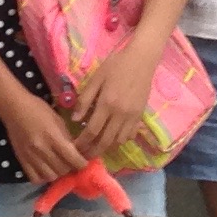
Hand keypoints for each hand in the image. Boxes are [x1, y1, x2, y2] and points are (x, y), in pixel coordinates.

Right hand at [0, 93, 91, 187]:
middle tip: (71, 163)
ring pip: (50, 177)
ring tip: (58, 166)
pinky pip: (35, 178)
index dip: (82, 164)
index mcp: (53, 137)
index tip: (84, 162)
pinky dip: (43, 177)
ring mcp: (30, 156)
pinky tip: (46, 170)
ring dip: (57, 173)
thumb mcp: (57, 119)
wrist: (13, 107)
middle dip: (70, 168)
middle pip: (63, 170)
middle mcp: (42, 149)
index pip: (73, 159)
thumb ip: (67, 137)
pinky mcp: (21, 160)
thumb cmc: (38, 109)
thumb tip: (77, 152)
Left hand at [69, 40, 159, 160]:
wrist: (141, 59)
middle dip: (93, 151)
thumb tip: (75, 119)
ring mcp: (132, 116)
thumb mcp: (96, 79)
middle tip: (83, 156)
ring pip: (118, 141)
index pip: (92, 130)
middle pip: (105, 141)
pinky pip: (130, 135)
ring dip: (106, 148)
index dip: (82, 142)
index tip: (74, 148)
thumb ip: (85, 99)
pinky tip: (112, 138)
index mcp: (107, 104)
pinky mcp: (140, 115)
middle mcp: (120, 114)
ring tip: (95, 149)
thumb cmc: (115, 65)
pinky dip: (120, 140)